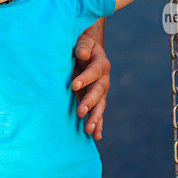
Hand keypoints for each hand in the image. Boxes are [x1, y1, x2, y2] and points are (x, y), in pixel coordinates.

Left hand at [71, 21, 110, 140]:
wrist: (89, 50)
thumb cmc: (83, 44)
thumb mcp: (83, 41)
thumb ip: (83, 47)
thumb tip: (82, 54)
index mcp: (100, 63)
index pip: (93, 72)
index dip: (84, 79)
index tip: (73, 85)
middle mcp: (103, 79)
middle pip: (99, 92)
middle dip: (90, 102)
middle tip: (80, 111)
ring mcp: (101, 91)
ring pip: (100, 105)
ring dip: (95, 118)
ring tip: (89, 130)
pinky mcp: (97, 99)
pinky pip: (99, 112)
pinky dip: (98, 124)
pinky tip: (96, 136)